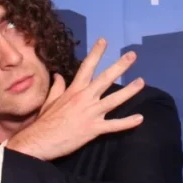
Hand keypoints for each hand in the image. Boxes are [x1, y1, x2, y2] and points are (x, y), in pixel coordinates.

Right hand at [8, 38, 145, 161]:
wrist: (40, 141)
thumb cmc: (45, 121)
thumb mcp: (50, 100)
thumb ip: (57, 87)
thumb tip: (58, 75)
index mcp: (75, 89)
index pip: (87, 66)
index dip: (96, 53)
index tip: (104, 40)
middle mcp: (85, 98)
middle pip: (106, 78)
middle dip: (120, 66)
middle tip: (133, 55)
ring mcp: (91, 113)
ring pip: (114, 99)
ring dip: (129, 91)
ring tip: (142, 82)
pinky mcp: (94, 129)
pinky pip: (114, 125)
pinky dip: (127, 123)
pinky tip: (140, 118)